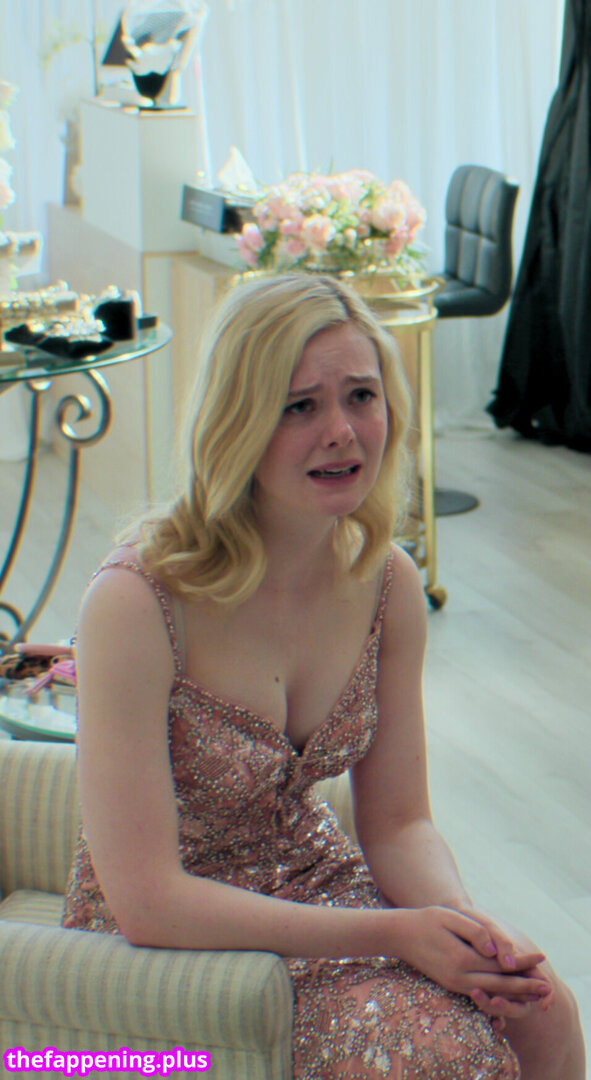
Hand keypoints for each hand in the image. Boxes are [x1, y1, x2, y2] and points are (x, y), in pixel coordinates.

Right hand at [396, 907, 552, 1008]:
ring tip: (534, 994)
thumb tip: (495, 950)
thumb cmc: (425, 920)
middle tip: (547, 986)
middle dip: (525, 985)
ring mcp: (456, 984)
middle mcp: (460, 977)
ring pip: (492, 993)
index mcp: (462, 959)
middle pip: (500, 984)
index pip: (500, 964)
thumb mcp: (449, 917)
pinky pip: (481, 995)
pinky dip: (498, 997)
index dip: (522, 961)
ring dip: (515, 994)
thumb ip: (475, 932)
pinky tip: (509, 996)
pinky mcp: (452, 986)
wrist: (399, 936)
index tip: (541, 956)